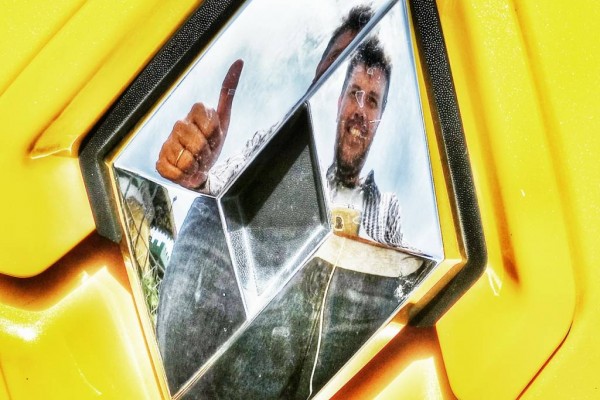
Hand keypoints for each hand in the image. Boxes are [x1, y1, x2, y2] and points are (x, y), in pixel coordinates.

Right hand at [156, 59, 243, 188]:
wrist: (201, 171)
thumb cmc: (212, 145)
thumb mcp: (224, 120)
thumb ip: (228, 92)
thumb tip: (239, 61)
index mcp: (193, 115)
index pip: (205, 116)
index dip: (213, 131)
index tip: (214, 136)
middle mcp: (178, 126)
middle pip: (194, 139)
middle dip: (206, 151)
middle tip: (206, 153)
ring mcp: (167, 143)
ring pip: (184, 157)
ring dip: (196, 165)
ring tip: (196, 163)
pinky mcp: (160, 162)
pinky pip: (173, 170)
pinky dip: (183, 175)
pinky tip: (185, 171)